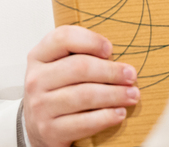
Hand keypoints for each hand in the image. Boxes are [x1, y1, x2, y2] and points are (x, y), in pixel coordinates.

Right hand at [23, 26, 138, 146]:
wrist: (36, 126)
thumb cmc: (55, 91)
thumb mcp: (57, 67)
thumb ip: (78, 55)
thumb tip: (116, 55)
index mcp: (39, 56)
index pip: (63, 38)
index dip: (90, 40)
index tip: (110, 49)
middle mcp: (36, 79)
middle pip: (79, 67)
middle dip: (111, 71)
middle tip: (131, 75)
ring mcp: (41, 106)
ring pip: (84, 95)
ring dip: (114, 94)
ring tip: (132, 95)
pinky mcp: (50, 130)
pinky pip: (84, 122)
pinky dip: (106, 117)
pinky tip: (119, 113)